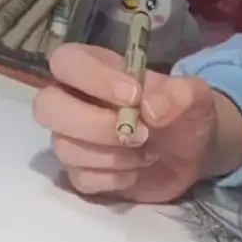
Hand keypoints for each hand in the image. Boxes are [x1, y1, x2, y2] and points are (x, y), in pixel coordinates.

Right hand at [33, 44, 241, 203]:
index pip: (66, 61)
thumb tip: (151, 108)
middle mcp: (73, 101)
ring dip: (114, 155)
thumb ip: (180, 94)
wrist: (194, 150)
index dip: (93, 79)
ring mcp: (73, 140)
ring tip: (148, 152)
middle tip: (140, 133)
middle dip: (93, 124)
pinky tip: (137, 171)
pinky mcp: (83, 173)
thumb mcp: (195, 95)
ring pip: (65, 148)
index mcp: (94, 69)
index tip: (134, 96)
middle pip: (45, 107)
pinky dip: (115, 179)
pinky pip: (82, 178)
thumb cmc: (183, 112)